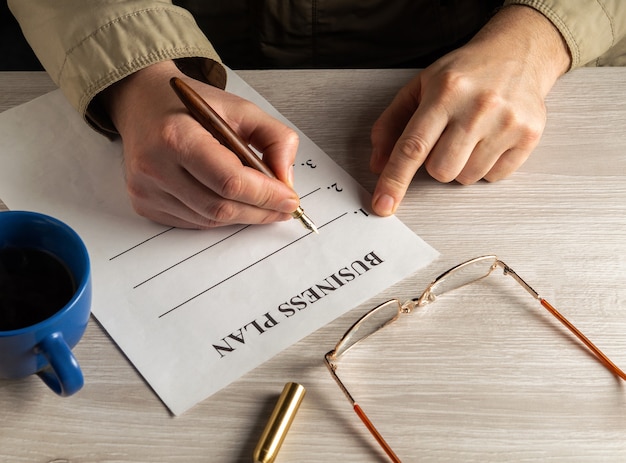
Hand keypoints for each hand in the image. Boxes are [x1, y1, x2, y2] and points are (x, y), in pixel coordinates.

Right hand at [101, 61, 299, 227]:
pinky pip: (193, 222)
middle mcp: (155, 165)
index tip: (290, 199)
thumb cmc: (190, 105)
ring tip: (261, 203)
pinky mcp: (144, 203)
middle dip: (260, 211)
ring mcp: (146, 189)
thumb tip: (286, 180)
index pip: (230, 181)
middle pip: (221, 207)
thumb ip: (275, 138)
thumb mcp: (241, 109)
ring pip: (209, 220)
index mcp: (177, 135)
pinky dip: (219, 217)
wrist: (143, 101)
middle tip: (283, 207)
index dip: (266, 196)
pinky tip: (230, 200)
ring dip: (242, 216)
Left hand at [369, 5, 570, 215]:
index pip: (413, 147)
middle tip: (446, 137)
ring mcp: (507, 122)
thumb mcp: (419, 87)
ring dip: (461, 165)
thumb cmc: (464, 73)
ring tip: (470, 135)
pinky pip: (494, 177)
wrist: (518, 52)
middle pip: (440, 171)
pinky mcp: (529, 135)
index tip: (383, 204)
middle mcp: (478, 106)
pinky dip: (486, 165)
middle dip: (436, 163)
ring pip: (466, 178)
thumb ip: (391, 124)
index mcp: (445, 92)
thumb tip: (379, 165)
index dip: (394, 179)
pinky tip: (490, 138)